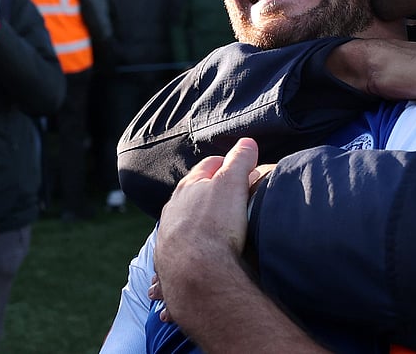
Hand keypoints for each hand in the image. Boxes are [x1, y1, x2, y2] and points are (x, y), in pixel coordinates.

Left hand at [154, 138, 259, 330]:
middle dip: (210, 195)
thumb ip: (240, 160)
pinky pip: (177, 256)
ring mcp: (168, 237)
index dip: (228, 164)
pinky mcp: (168, 263)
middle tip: (231, 200)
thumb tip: (248, 142)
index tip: (241, 170)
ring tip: (211, 233)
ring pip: (182, 225)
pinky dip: (185, 256)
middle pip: (193, 195)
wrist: (196, 272)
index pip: (209, 166)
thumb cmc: (215, 225)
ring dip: (194, 226)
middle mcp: (173, 209)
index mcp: (189, 187)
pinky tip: (198, 259)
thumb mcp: (233, 184)